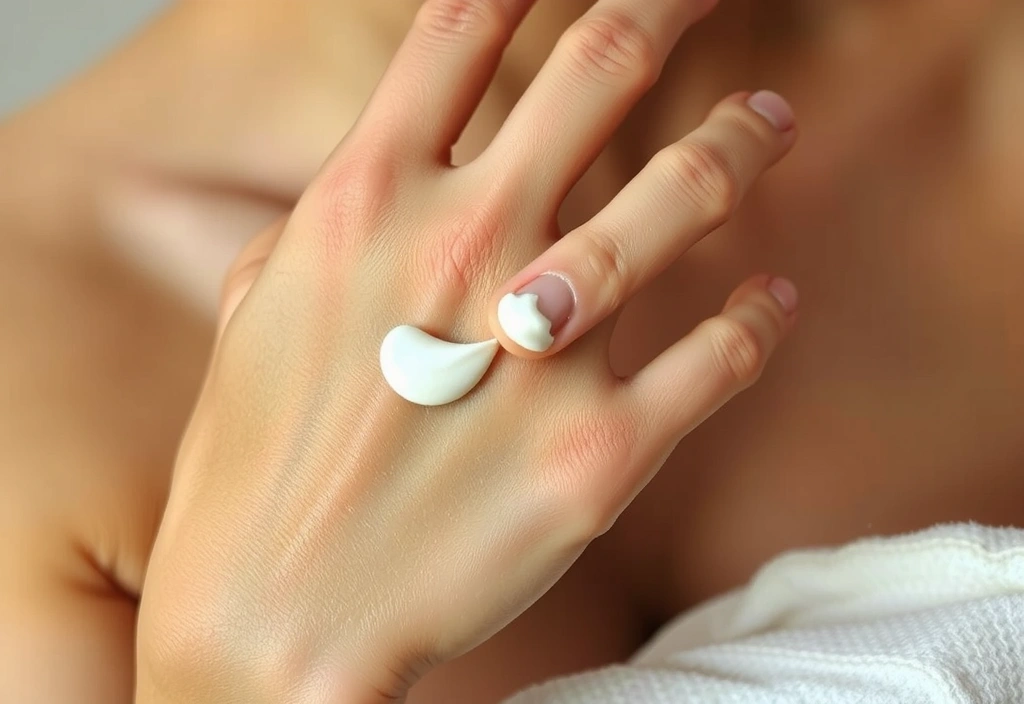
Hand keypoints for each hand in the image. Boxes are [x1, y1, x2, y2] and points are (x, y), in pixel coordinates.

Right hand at [136, 0, 797, 700]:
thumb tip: (391, 168)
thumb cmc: (254, 464)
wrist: (277, 618)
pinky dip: (759, 315)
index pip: (466, 27)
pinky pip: (722, 354)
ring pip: (687, 193)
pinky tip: (770, 297)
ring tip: (769, 118)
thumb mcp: (259, 310)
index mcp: (365, 202)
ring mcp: (543, 350)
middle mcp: (462, 250)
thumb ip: (335, 219)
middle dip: (670, 0)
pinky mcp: (602, 451)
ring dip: (742, 138)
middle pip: (601, 66)